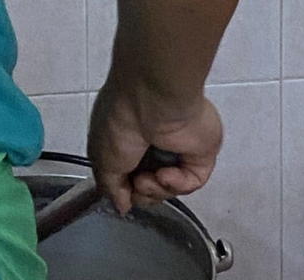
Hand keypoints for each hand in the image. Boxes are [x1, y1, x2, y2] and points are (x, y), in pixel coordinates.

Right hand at [88, 80, 222, 214]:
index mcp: (132, 136)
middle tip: (136, 184)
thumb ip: (111, 188)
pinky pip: (193, 180)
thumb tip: (123, 205)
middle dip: (142, 193)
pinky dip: (177, 184)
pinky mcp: (202, 150)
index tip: (122, 191)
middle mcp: (157, 140)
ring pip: (172, 186)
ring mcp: (181, 146)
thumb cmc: (121, 118)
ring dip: (156, 189)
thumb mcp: (102, 159)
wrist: (153, 98)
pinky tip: (165, 173)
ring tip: (147, 177)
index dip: (127, 190)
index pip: (132, 174)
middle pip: (153, 185)